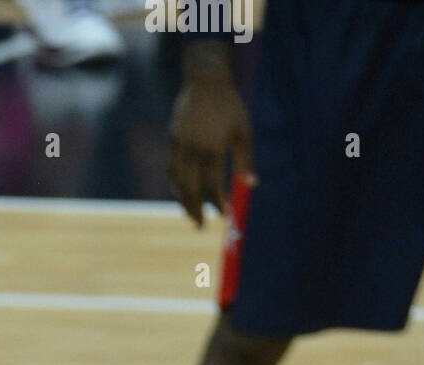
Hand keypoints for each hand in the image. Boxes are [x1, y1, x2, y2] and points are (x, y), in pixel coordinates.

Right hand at [168, 69, 255, 226]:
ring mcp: (180, 145)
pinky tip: (181, 193)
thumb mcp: (243, 130)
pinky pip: (171, 169)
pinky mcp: (173, 141)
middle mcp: (194, 149)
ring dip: (183, 201)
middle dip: (196, 209)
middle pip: (191, 187)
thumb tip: (252, 184)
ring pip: (178, 181)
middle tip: (201, 226)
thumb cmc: (229, 106)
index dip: (218, 202)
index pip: (213, 183)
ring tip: (190, 214)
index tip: (224, 215)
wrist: (204, 80)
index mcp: (214, 147)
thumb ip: (246, 159)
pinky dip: (175, 185)